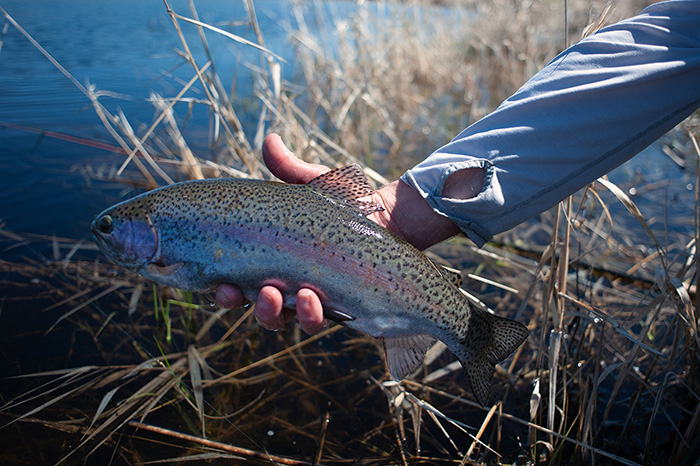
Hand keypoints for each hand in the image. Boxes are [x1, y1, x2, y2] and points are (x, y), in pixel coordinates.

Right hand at [215, 133, 463, 333]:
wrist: (389, 218)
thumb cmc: (344, 203)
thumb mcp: (313, 184)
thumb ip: (288, 167)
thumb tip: (269, 139)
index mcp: (274, 262)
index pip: (239, 283)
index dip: (224, 290)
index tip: (218, 282)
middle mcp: (289, 286)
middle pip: (257, 307)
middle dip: (243, 303)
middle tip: (238, 290)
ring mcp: (314, 300)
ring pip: (284, 320)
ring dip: (272, 312)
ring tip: (275, 294)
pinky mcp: (340, 309)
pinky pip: (319, 322)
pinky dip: (311, 315)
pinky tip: (313, 298)